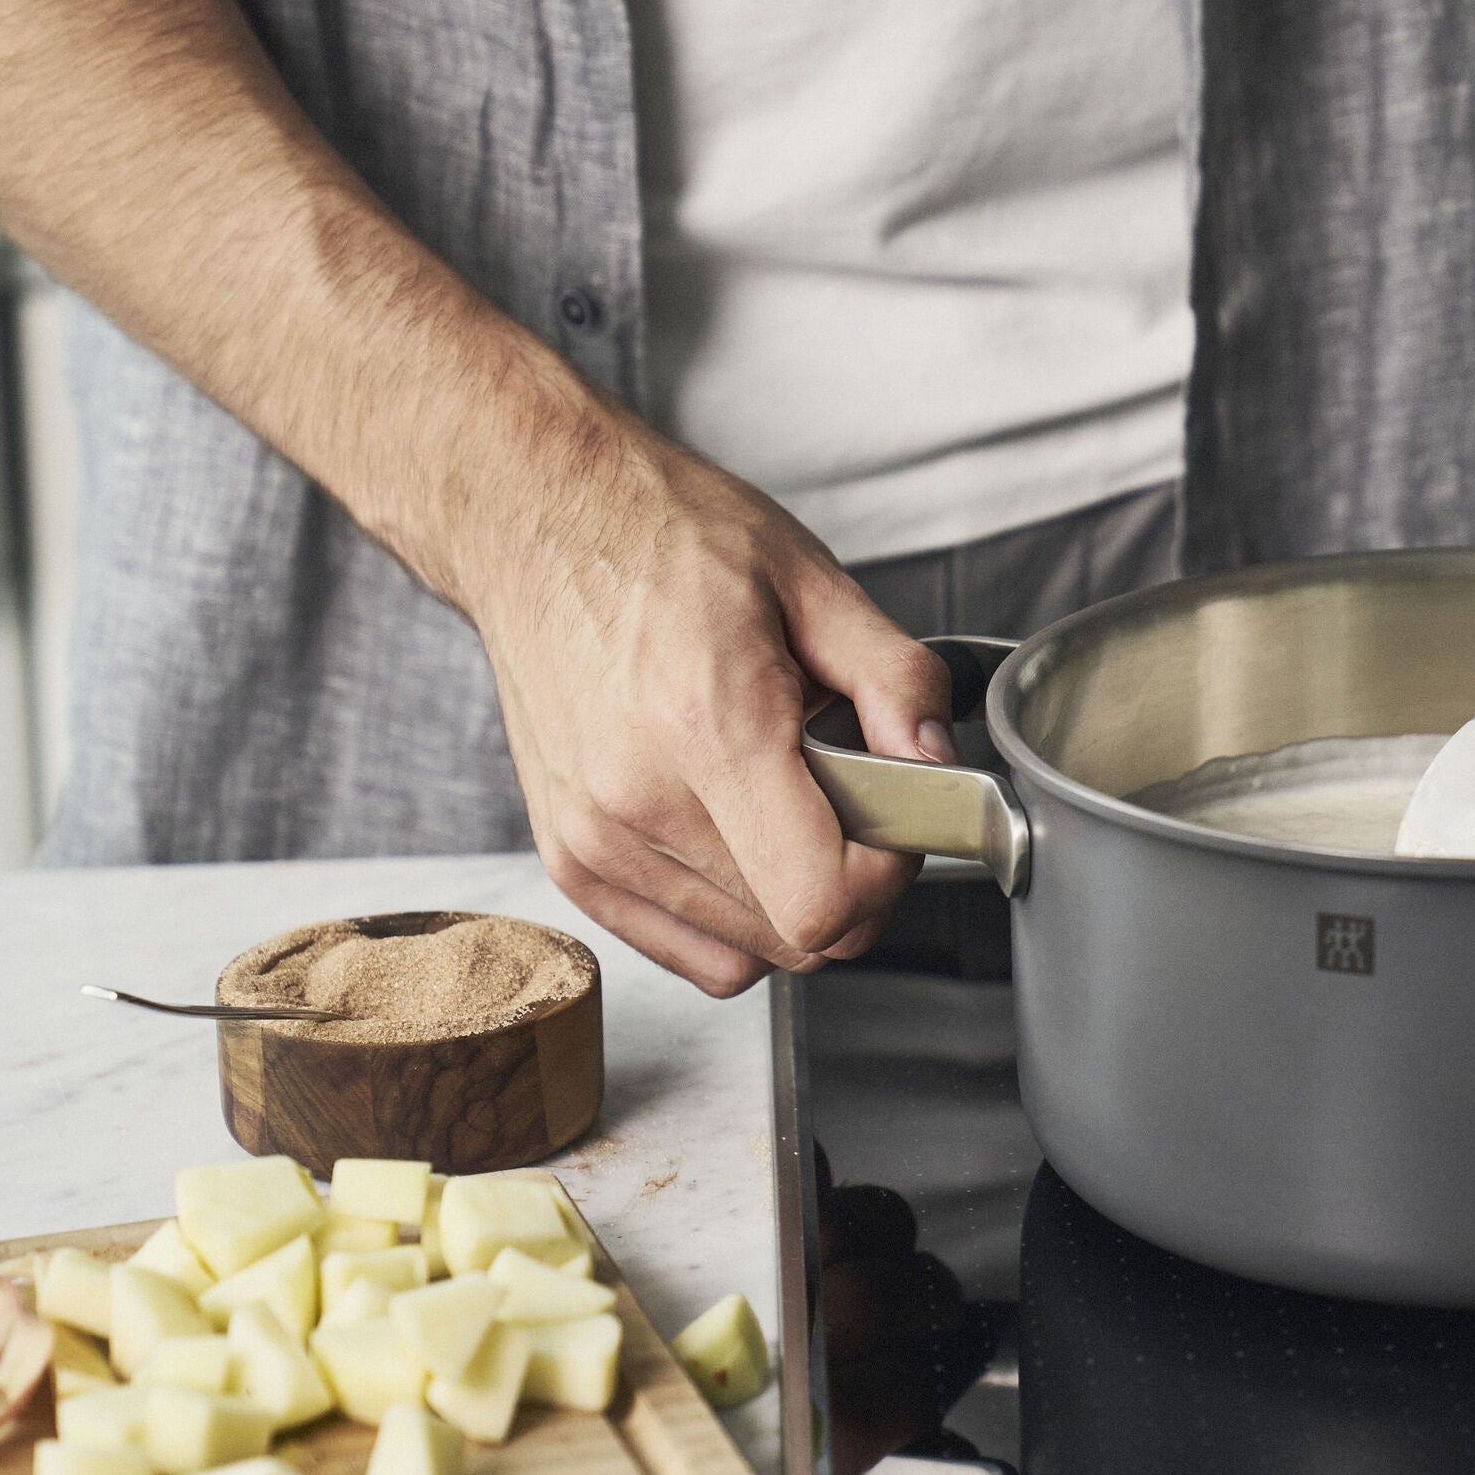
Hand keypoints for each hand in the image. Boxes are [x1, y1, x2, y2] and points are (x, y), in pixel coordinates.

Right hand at [460, 409, 956, 997]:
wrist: (537, 521)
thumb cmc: (664, 537)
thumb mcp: (810, 578)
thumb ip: (895, 679)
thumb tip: (937, 763)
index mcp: (708, 729)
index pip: (821, 901)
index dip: (887, 876)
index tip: (895, 819)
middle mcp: (638, 803)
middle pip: (796, 937)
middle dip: (853, 881)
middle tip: (850, 797)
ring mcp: (594, 843)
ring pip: (746, 952)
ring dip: (791, 895)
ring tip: (782, 796)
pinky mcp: (569, 863)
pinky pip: (688, 951)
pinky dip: (735, 917)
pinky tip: (738, 834)